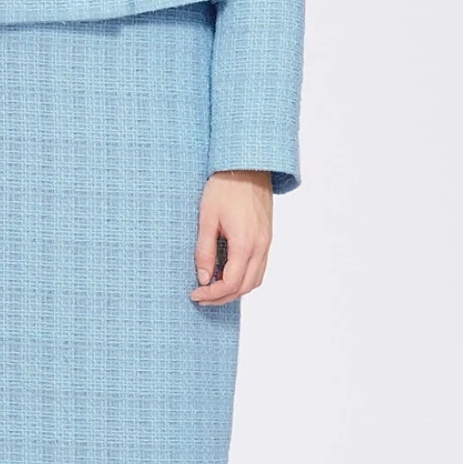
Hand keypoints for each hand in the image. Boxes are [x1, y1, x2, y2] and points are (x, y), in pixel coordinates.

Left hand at [191, 170, 272, 303]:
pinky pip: (259, 267)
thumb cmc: (225, 188)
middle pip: (245, 287)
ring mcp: (266, 242)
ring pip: (255, 280)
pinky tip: (228, 273)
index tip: (195, 294)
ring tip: (213, 288)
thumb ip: (205, 251)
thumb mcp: (207, 219)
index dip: (212, 294)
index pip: (231, 283)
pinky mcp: (266, 237)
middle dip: (222, 297)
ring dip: (235, 289)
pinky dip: (245, 277)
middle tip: (202, 297)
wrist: (248, 166)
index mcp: (245, 243)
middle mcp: (260, 246)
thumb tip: (204, 278)